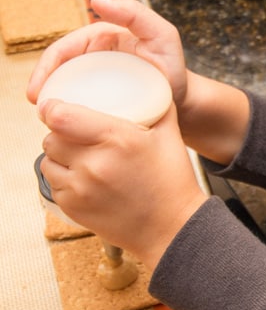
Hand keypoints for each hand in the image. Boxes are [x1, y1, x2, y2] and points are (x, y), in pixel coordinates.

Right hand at [27, 0, 188, 110]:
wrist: (184, 102)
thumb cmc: (173, 68)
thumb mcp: (162, 35)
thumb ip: (135, 14)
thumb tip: (97, 2)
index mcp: (99, 41)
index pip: (63, 50)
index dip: (45, 68)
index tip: (37, 89)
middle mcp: (93, 61)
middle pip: (57, 73)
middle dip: (42, 88)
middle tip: (38, 109)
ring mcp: (95, 84)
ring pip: (64, 92)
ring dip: (52, 104)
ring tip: (47, 121)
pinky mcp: (100, 104)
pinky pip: (78, 109)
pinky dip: (68, 117)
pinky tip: (64, 130)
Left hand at [39, 97, 207, 269]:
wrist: (173, 228)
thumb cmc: (173, 182)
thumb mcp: (170, 135)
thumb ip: (157, 105)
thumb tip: (149, 82)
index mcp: (117, 138)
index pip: (60, 116)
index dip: (52, 108)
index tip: (54, 106)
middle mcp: (94, 163)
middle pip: (51, 137)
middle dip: (60, 133)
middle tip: (75, 135)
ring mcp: (81, 188)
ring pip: (48, 161)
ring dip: (59, 157)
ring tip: (79, 158)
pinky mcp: (74, 208)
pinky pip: (54, 184)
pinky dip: (64, 179)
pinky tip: (83, 179)